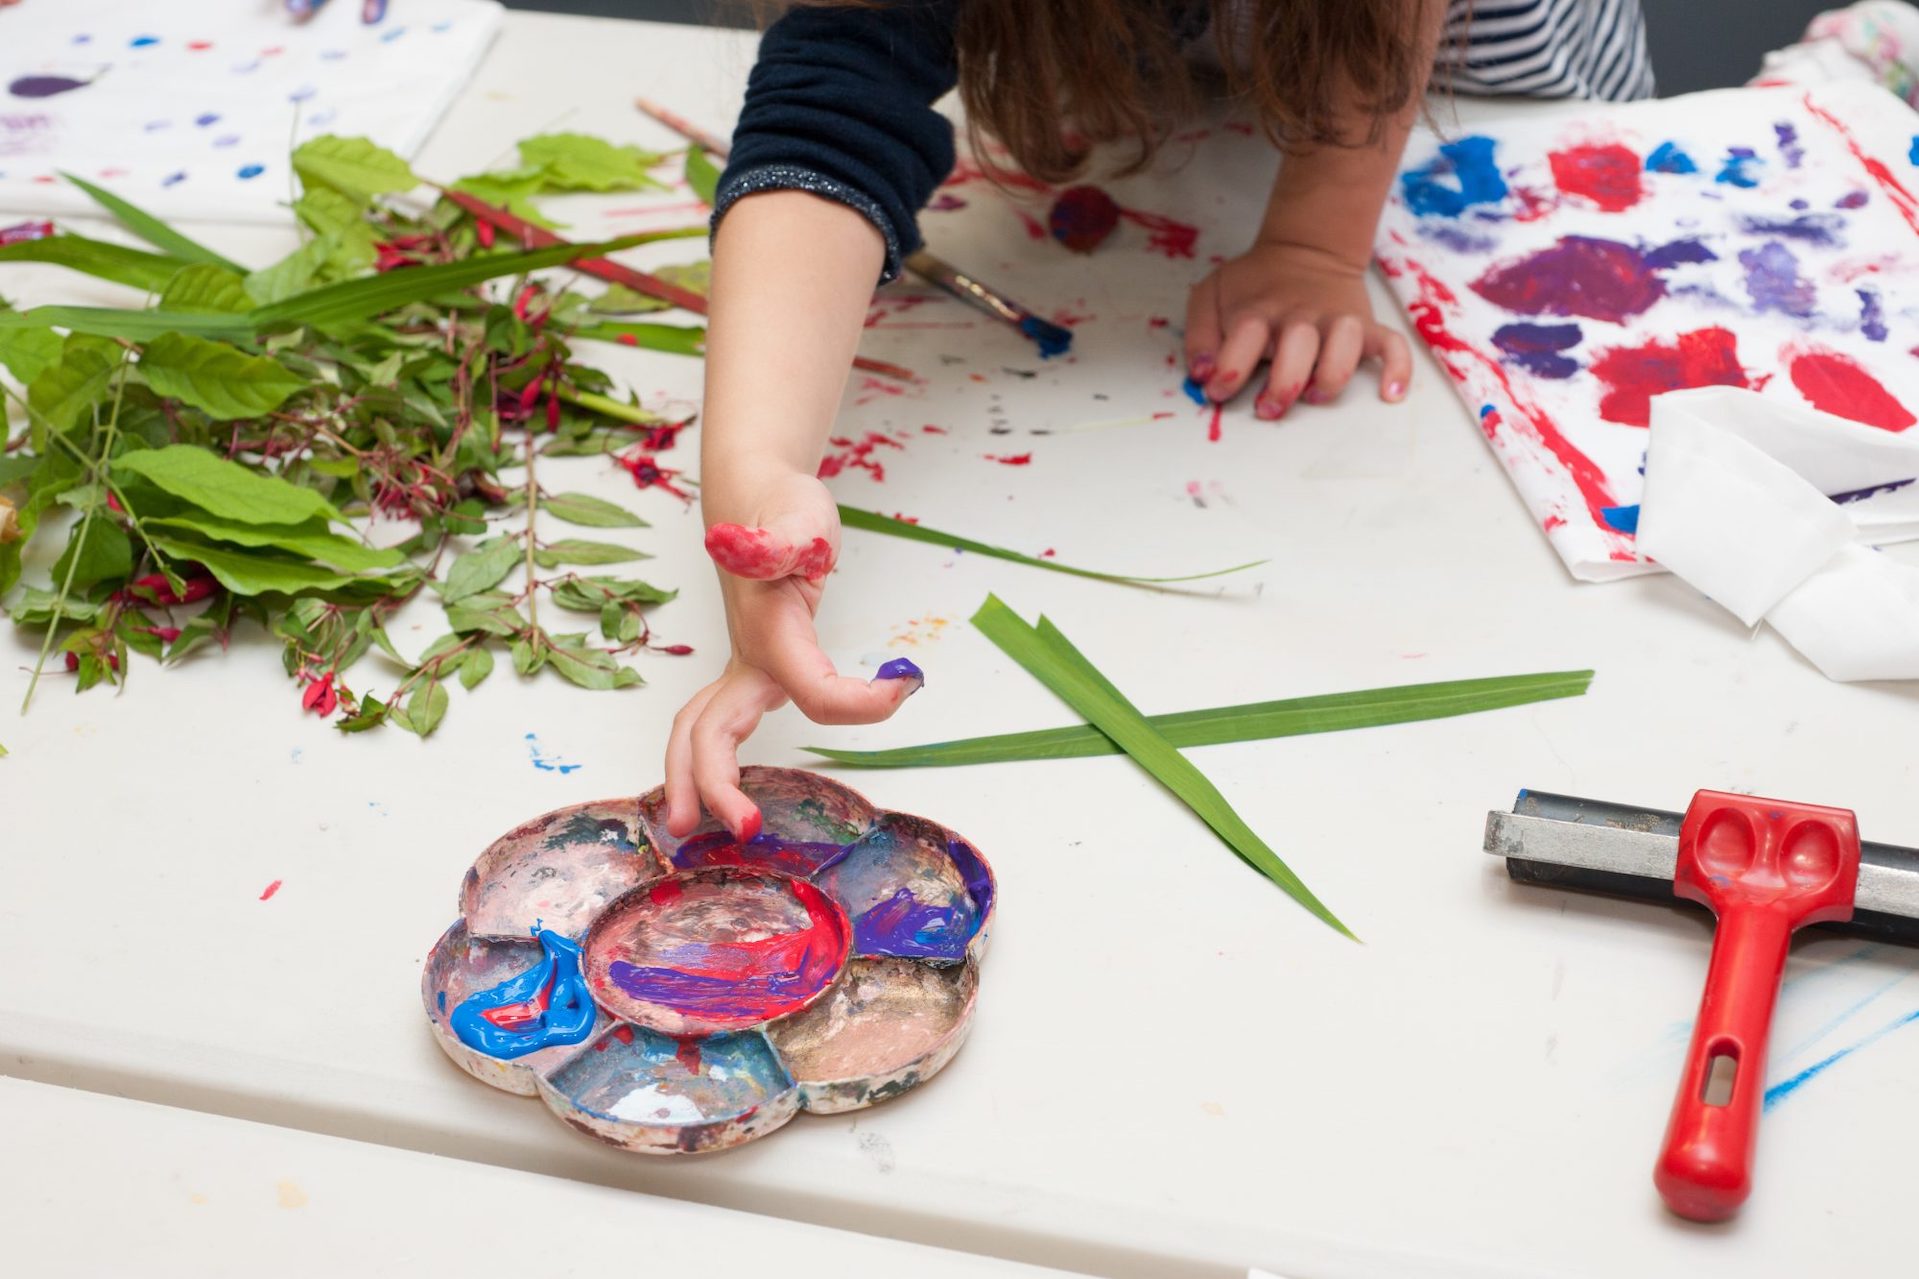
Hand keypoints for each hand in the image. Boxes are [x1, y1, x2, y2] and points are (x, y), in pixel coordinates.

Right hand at [664, 469, 922, 839]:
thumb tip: (741, 542)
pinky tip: (716, 793)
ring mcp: (739, 667)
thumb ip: (778, 537)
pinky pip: (716, 726)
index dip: (863, 703)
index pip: (814, 692)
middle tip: (744, 830)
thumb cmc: (782, 507)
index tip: (907, 683)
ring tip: (690, 827)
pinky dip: (707, 761)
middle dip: (716, 781)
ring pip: (699, 731)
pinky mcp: (745, 672)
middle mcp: (746, 658)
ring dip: (693, 779)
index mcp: (769, 633)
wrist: (751, 497)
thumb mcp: (797, 515)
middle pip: (712, 730)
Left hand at [1184, 239, 1411, 417]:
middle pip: (1298, 347)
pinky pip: (1392, 344)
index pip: (1244, 337)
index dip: (1229, 370)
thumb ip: (1200, 334)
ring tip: (1314, 396)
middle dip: (1283, 385)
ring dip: (1331, 377)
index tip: (1218, 391)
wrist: (1305, 250)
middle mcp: (1300, 316)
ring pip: (1345, 345)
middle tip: (1268, 409)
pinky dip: (1397, 368)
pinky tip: (1391, 393)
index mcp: (1259, 310)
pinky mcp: (1365, 326)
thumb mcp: (1212, 295)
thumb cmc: (1253, 285)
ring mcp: (1336, 320)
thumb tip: (1203, 375)